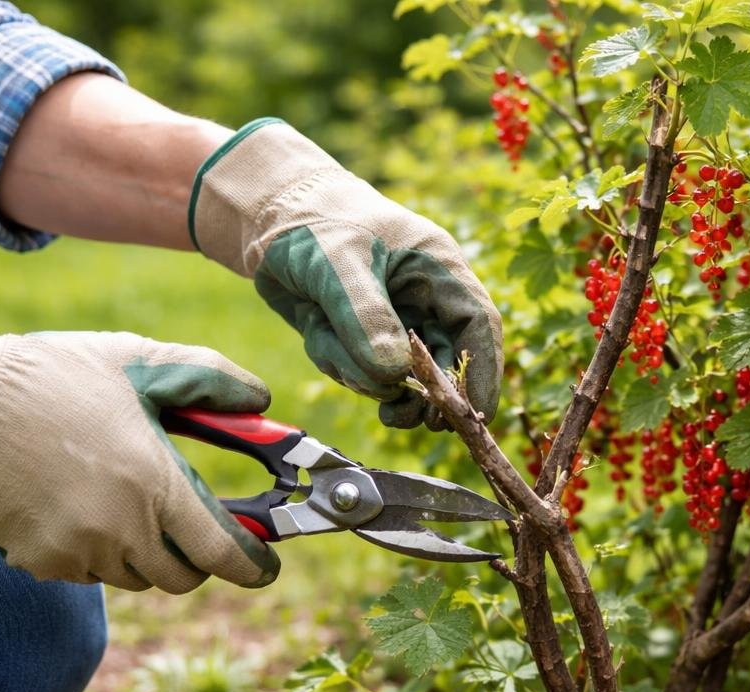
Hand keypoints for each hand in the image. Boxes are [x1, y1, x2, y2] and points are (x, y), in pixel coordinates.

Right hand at [0, 314, 279, 592]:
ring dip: (145, 553)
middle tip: (194, 524)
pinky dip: (98, 550)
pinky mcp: (40, 563)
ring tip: (124, 498)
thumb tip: (261, 402)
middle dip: (197, 557)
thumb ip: (209, 380)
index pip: (223, 553)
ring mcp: (77, 552)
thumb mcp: (138, 362)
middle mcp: (121, 530)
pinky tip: (77, 504)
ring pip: (135, 576)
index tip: (264, 565)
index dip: (253, 566)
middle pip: (182, 577)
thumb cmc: (50, 378)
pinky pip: (88, 571)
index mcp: (154, 485)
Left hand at [190, 119, 502, 428]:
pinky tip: (317, 330)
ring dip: (366, 376)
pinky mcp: (364, 340)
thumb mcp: (339, 263)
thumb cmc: (313, 223)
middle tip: (398, 414)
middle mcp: (424, 301)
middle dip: (421, 394)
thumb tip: (395, 375)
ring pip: (400, 378)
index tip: (475, 415)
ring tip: (331, 345)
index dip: (482, 372)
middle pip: (446, 364)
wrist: (266, 219)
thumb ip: (366, 317)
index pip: (478, 326)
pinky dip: (338, 362)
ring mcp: (394, 324)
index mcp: (438, 270)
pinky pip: (362, 374)